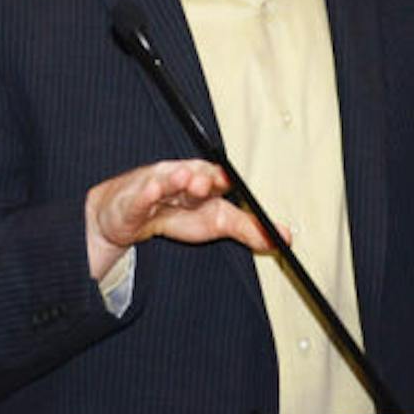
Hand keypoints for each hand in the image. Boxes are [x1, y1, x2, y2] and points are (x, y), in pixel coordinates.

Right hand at [84, 159, 283, 279]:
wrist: (128, 218)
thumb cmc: (176, 212)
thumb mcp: (217, 223)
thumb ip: (250, 229)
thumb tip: (285, 238)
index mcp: (205, 181)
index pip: (219, 178)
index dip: (225, 179)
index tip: (234, 180)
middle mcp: (182, 179)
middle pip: (194, 175)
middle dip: (203, 177)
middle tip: (210, 182)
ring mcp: (155, 187)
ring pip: (167, 181)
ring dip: (176, 179)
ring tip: (186, 178)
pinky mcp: (132, 203)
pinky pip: (138, 198)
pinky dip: (145, 195)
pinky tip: (151, 191)